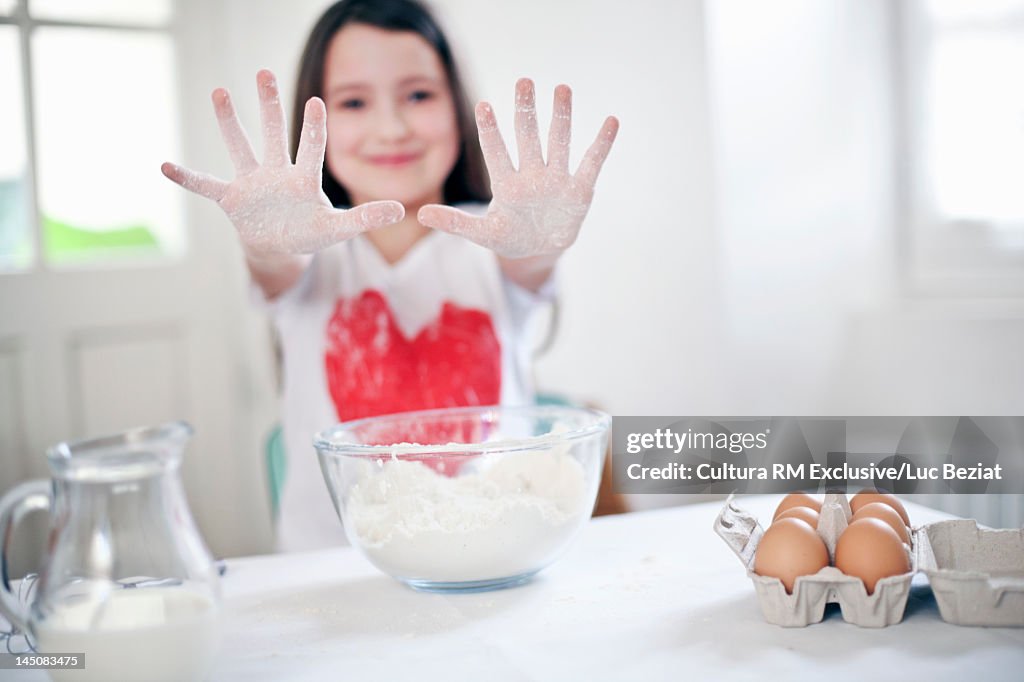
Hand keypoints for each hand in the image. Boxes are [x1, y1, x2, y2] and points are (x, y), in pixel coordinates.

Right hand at [161, 70, 402, 256]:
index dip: (315, 127)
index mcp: (304, 177)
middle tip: (265, 72)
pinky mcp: (231, 198)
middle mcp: (277, 171)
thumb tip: (402, 210)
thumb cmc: (309, 232)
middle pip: (274, 133)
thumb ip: (366, 218)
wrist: (279, 247)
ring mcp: (252, 181)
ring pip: (240, 146)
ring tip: (220, 91)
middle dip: (270, 104)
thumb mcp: (338, 228)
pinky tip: (164, 165)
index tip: (319, 100)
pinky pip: (205, 185)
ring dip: (229, 122)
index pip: (312, 147)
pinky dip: (186, 177)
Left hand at [418, 78, 617, 258]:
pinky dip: (601, 144)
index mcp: (506, 184)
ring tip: (562, 88)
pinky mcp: (579, 189)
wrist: (539, 250)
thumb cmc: (509, 237)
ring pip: (558, 142)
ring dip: (561, 117)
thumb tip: (420, 215)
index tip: (482, 105)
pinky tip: (611, 121)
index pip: (496, 152)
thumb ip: (455, 223)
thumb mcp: (482, 234)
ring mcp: (556, 179)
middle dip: (526, 110)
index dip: (490, 131)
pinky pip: (591, 163)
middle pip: (528, 137)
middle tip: (523, 81)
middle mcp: (531, 174)